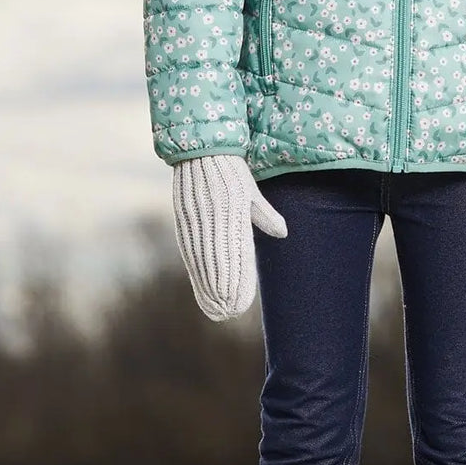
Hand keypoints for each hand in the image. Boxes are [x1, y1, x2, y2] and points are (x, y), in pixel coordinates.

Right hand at [170, 154, 287, 321]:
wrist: (200, 150)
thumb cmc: (231, 172)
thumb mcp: (250, 191)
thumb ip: (264, 214)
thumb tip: (282, 233)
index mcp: (232, 211)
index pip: (237, 254)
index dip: (239, 280)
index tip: (242, 302)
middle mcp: (212, 218)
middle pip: (217, 263)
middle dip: (223, 291)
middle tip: (230, 313)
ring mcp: (195, 220)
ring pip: (201, 261)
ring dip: (208, 287)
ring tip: (215, 308)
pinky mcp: (183, 219)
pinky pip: (189, 250)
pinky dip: (195, 271)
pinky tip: (201, 286)